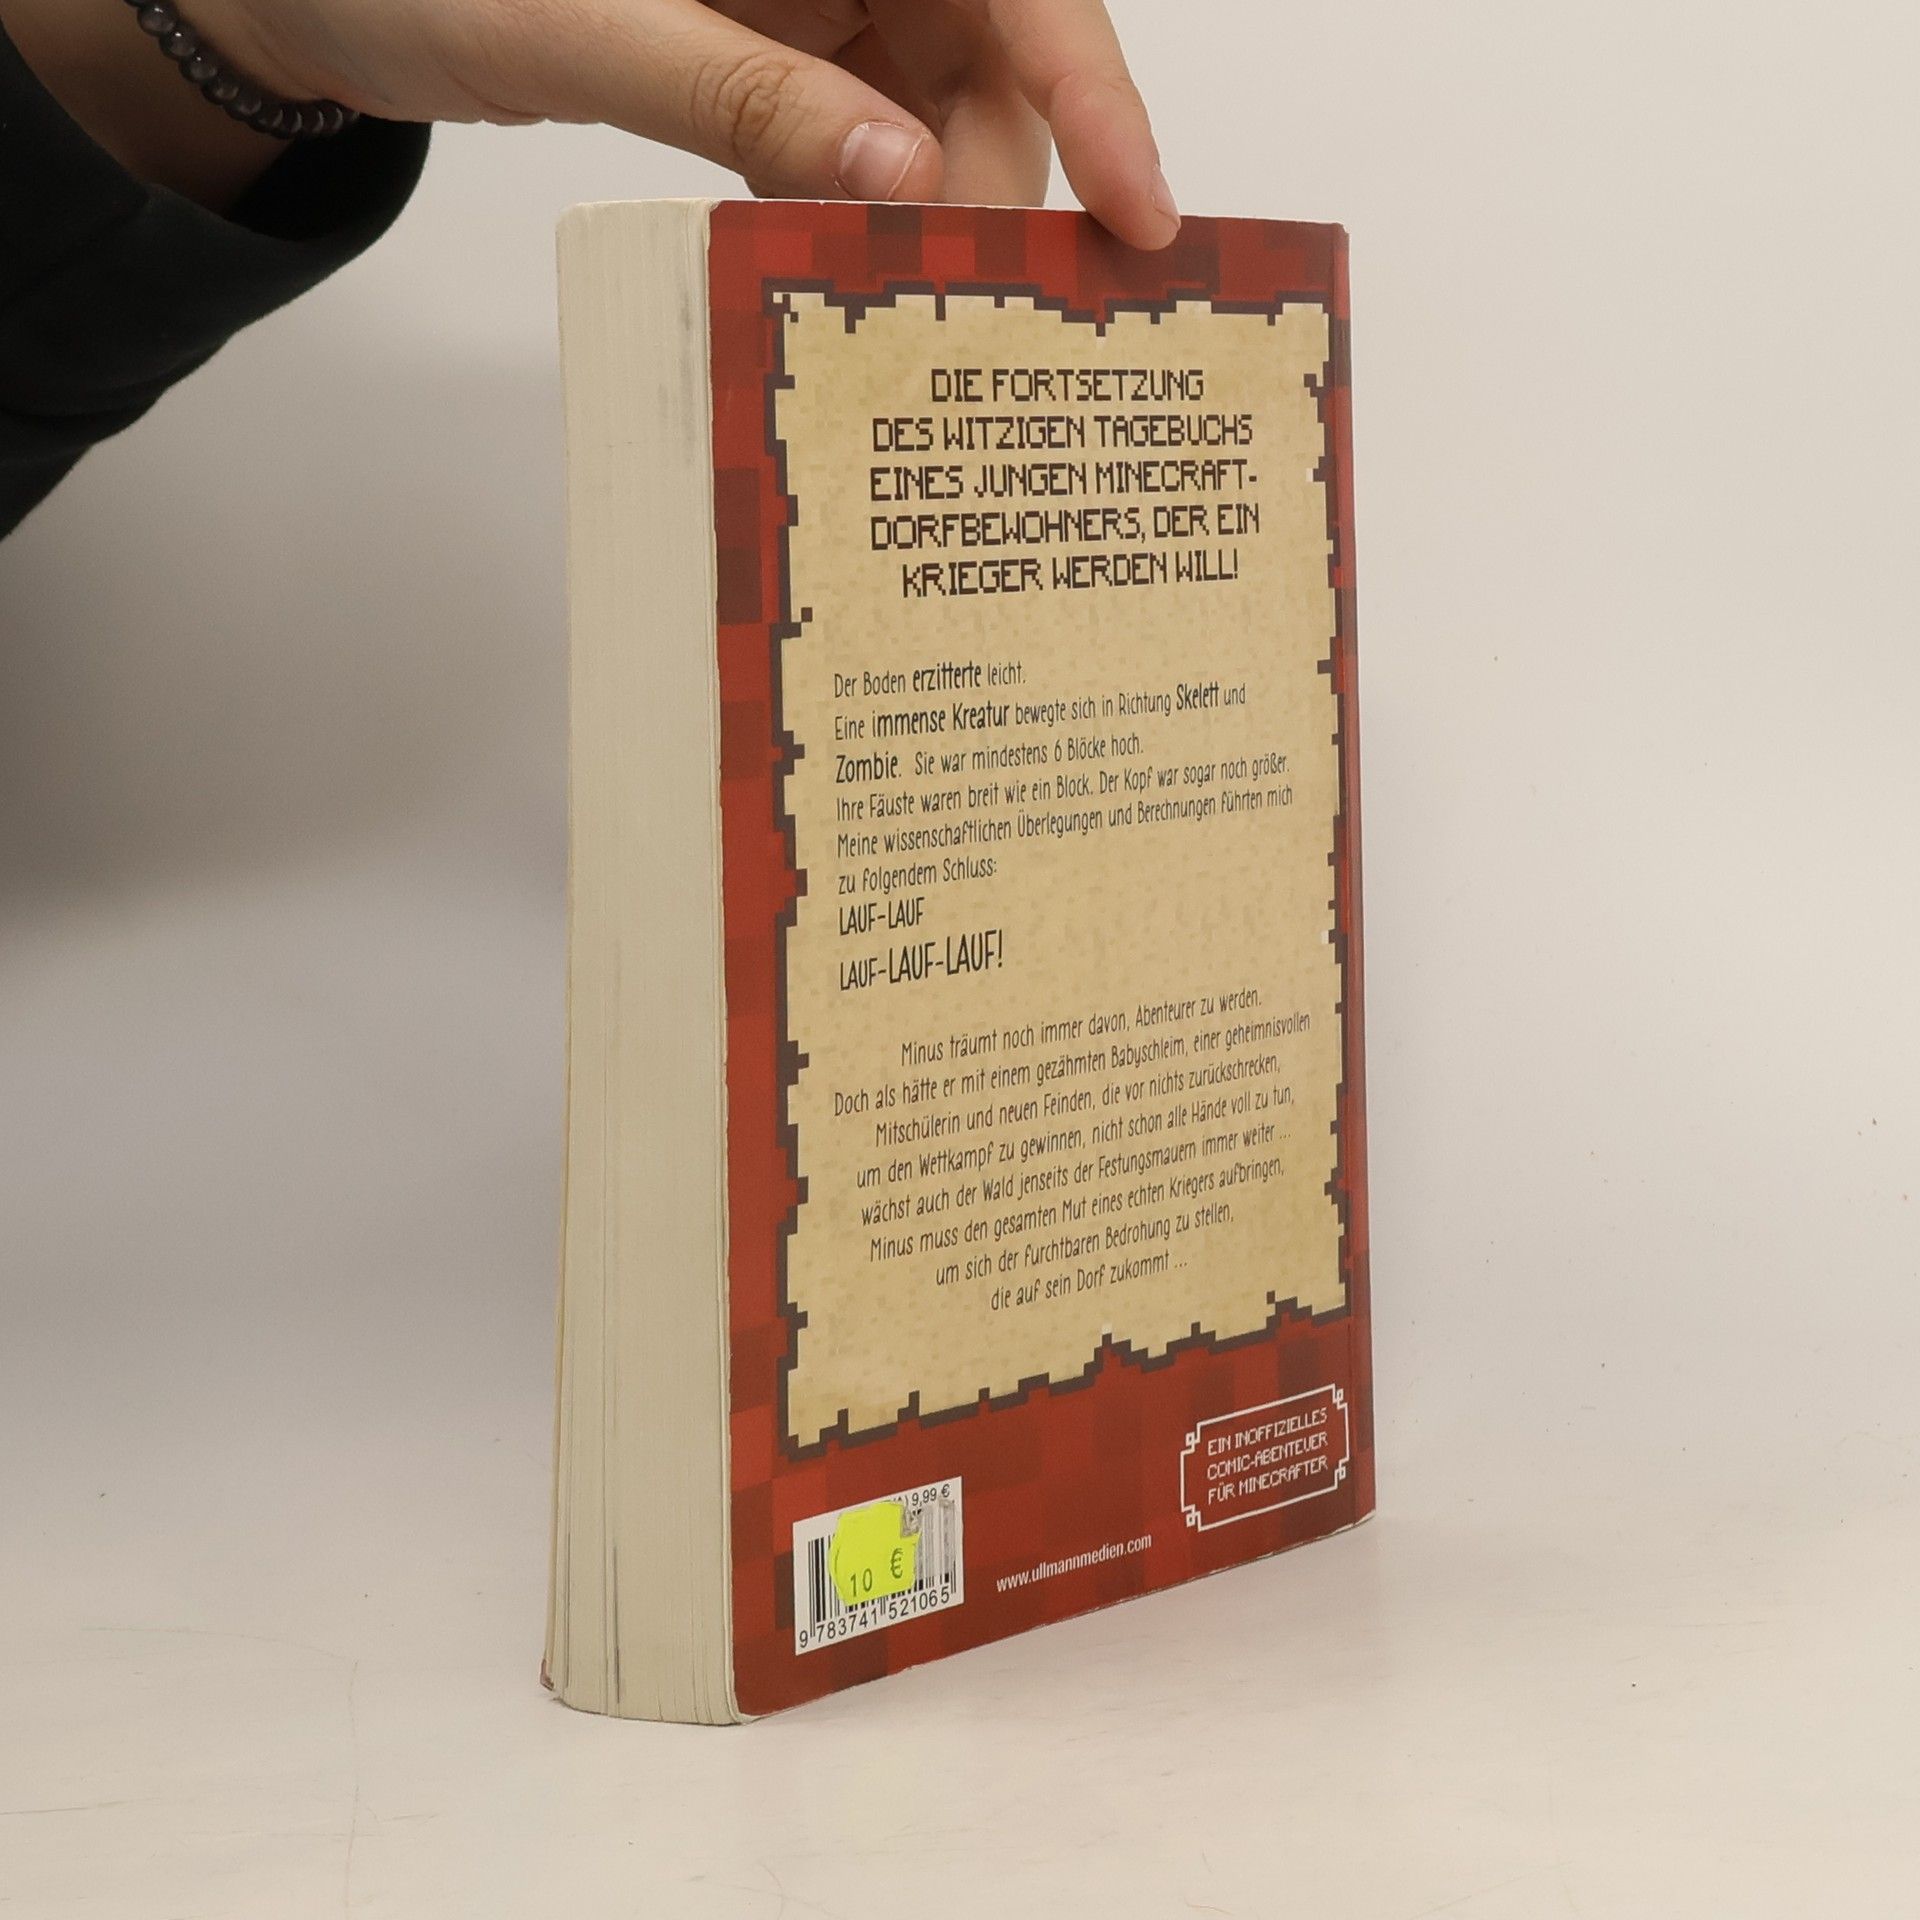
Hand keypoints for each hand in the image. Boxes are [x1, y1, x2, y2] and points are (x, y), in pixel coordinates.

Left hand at [171, 0, 1179, 244]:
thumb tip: (904, 185)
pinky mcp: (774, 53)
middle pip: (989, 56)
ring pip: (933, 112)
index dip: (1091, 87)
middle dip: (995, 187)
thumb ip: (746, 99)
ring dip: (930, 217)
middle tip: (986, 315)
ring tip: (910, 316)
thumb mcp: (591, 25)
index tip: (1139, 211)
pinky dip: (860, 211)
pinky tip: (845, 271)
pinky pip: (856, 138)